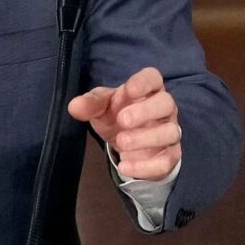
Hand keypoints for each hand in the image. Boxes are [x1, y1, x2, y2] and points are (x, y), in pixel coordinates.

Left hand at [67, 66, 179, 180]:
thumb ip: (90, 104)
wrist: (125, 141)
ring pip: (170, 132)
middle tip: (122, 120)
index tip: (129, 90)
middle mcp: (164, 108)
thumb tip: (74, 106)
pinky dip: (146, 166)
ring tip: (121, 143)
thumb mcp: (101, 107)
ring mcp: (169, 132)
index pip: (153, 78)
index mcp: (148, 89)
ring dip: (145, 138)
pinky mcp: (170, 155)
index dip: (143, 82)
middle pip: (166, 103)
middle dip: (145, 111)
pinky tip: (125, 166)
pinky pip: (166, 161)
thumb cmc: (116, 114)